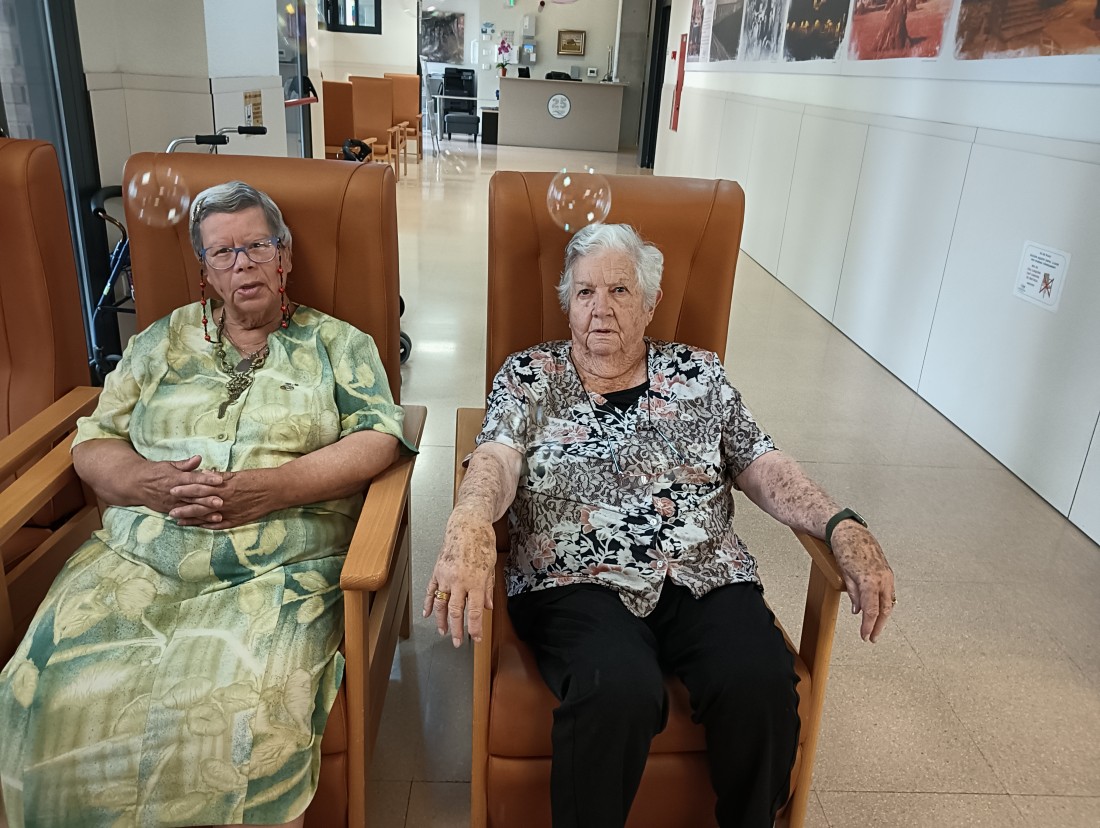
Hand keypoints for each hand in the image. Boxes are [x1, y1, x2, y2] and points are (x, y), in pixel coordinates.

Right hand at [142, 455, 226, 516]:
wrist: (136, 484)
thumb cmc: (156, 472)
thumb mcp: (169, 465)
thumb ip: (185, 464)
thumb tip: (199, 458)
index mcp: (176, 477)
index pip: (193, 478)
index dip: (207, 479)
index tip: (220, 480)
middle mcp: (175, 491)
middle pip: (193, 495)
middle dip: (207, 499)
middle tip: (222, 501)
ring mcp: (172, 502)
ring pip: (190, 508)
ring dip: (205, 512)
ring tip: (219, 515)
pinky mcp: (169, 510)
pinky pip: (184, 516)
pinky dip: (196, 520)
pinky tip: (207, 523)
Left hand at [168, 468, 277, 528]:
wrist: (277, 489)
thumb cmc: (259, 478)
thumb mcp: (239, 474)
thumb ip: (222, 476)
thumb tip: (207, 473)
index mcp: (224, 486)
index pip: (199, 488)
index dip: (185, 489)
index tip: (172, 489)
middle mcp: (225, 500)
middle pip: (199, 503)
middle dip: (183, 506)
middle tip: (169, 508)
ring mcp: (231, 511)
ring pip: (206, 516)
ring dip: (191, 518)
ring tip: (177, 520)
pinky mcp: (238, 519)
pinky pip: (219, 525)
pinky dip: (207, 526)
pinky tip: (197, 527)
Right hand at [424, 509, 497, 646]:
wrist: (467, 525)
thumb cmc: (482, 542)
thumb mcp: (491, 566)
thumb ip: (488, 588)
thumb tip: (488, 606)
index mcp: (475, 581)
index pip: (475, 611)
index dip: (475, 628)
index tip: (475, 638)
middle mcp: (459, 581)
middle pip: (456, 612)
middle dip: (457, 630)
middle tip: (457, 642)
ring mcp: (446, 577)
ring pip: (441, 604)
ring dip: (442, 621)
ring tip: (443, 632)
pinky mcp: (437, 571)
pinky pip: (431, 591)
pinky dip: (429, 604)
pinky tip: (428, 614)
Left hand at [829, 521, 895, 642]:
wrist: (851, 531)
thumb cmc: (845, 549)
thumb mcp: (844, 575)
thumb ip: (853, 595)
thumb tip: (857, 610)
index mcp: (870, 581)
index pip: (871, 610)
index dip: (868, 626)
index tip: (865, 636)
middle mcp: (882, 578)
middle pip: (884, 609)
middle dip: (878, 626)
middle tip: (872, 637)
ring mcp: (887, 575)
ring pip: (889, 601)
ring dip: (883, 616)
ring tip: (875, 627)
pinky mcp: (887, 571)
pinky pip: (889, 592)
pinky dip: (885, 603)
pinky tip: (880, 609)